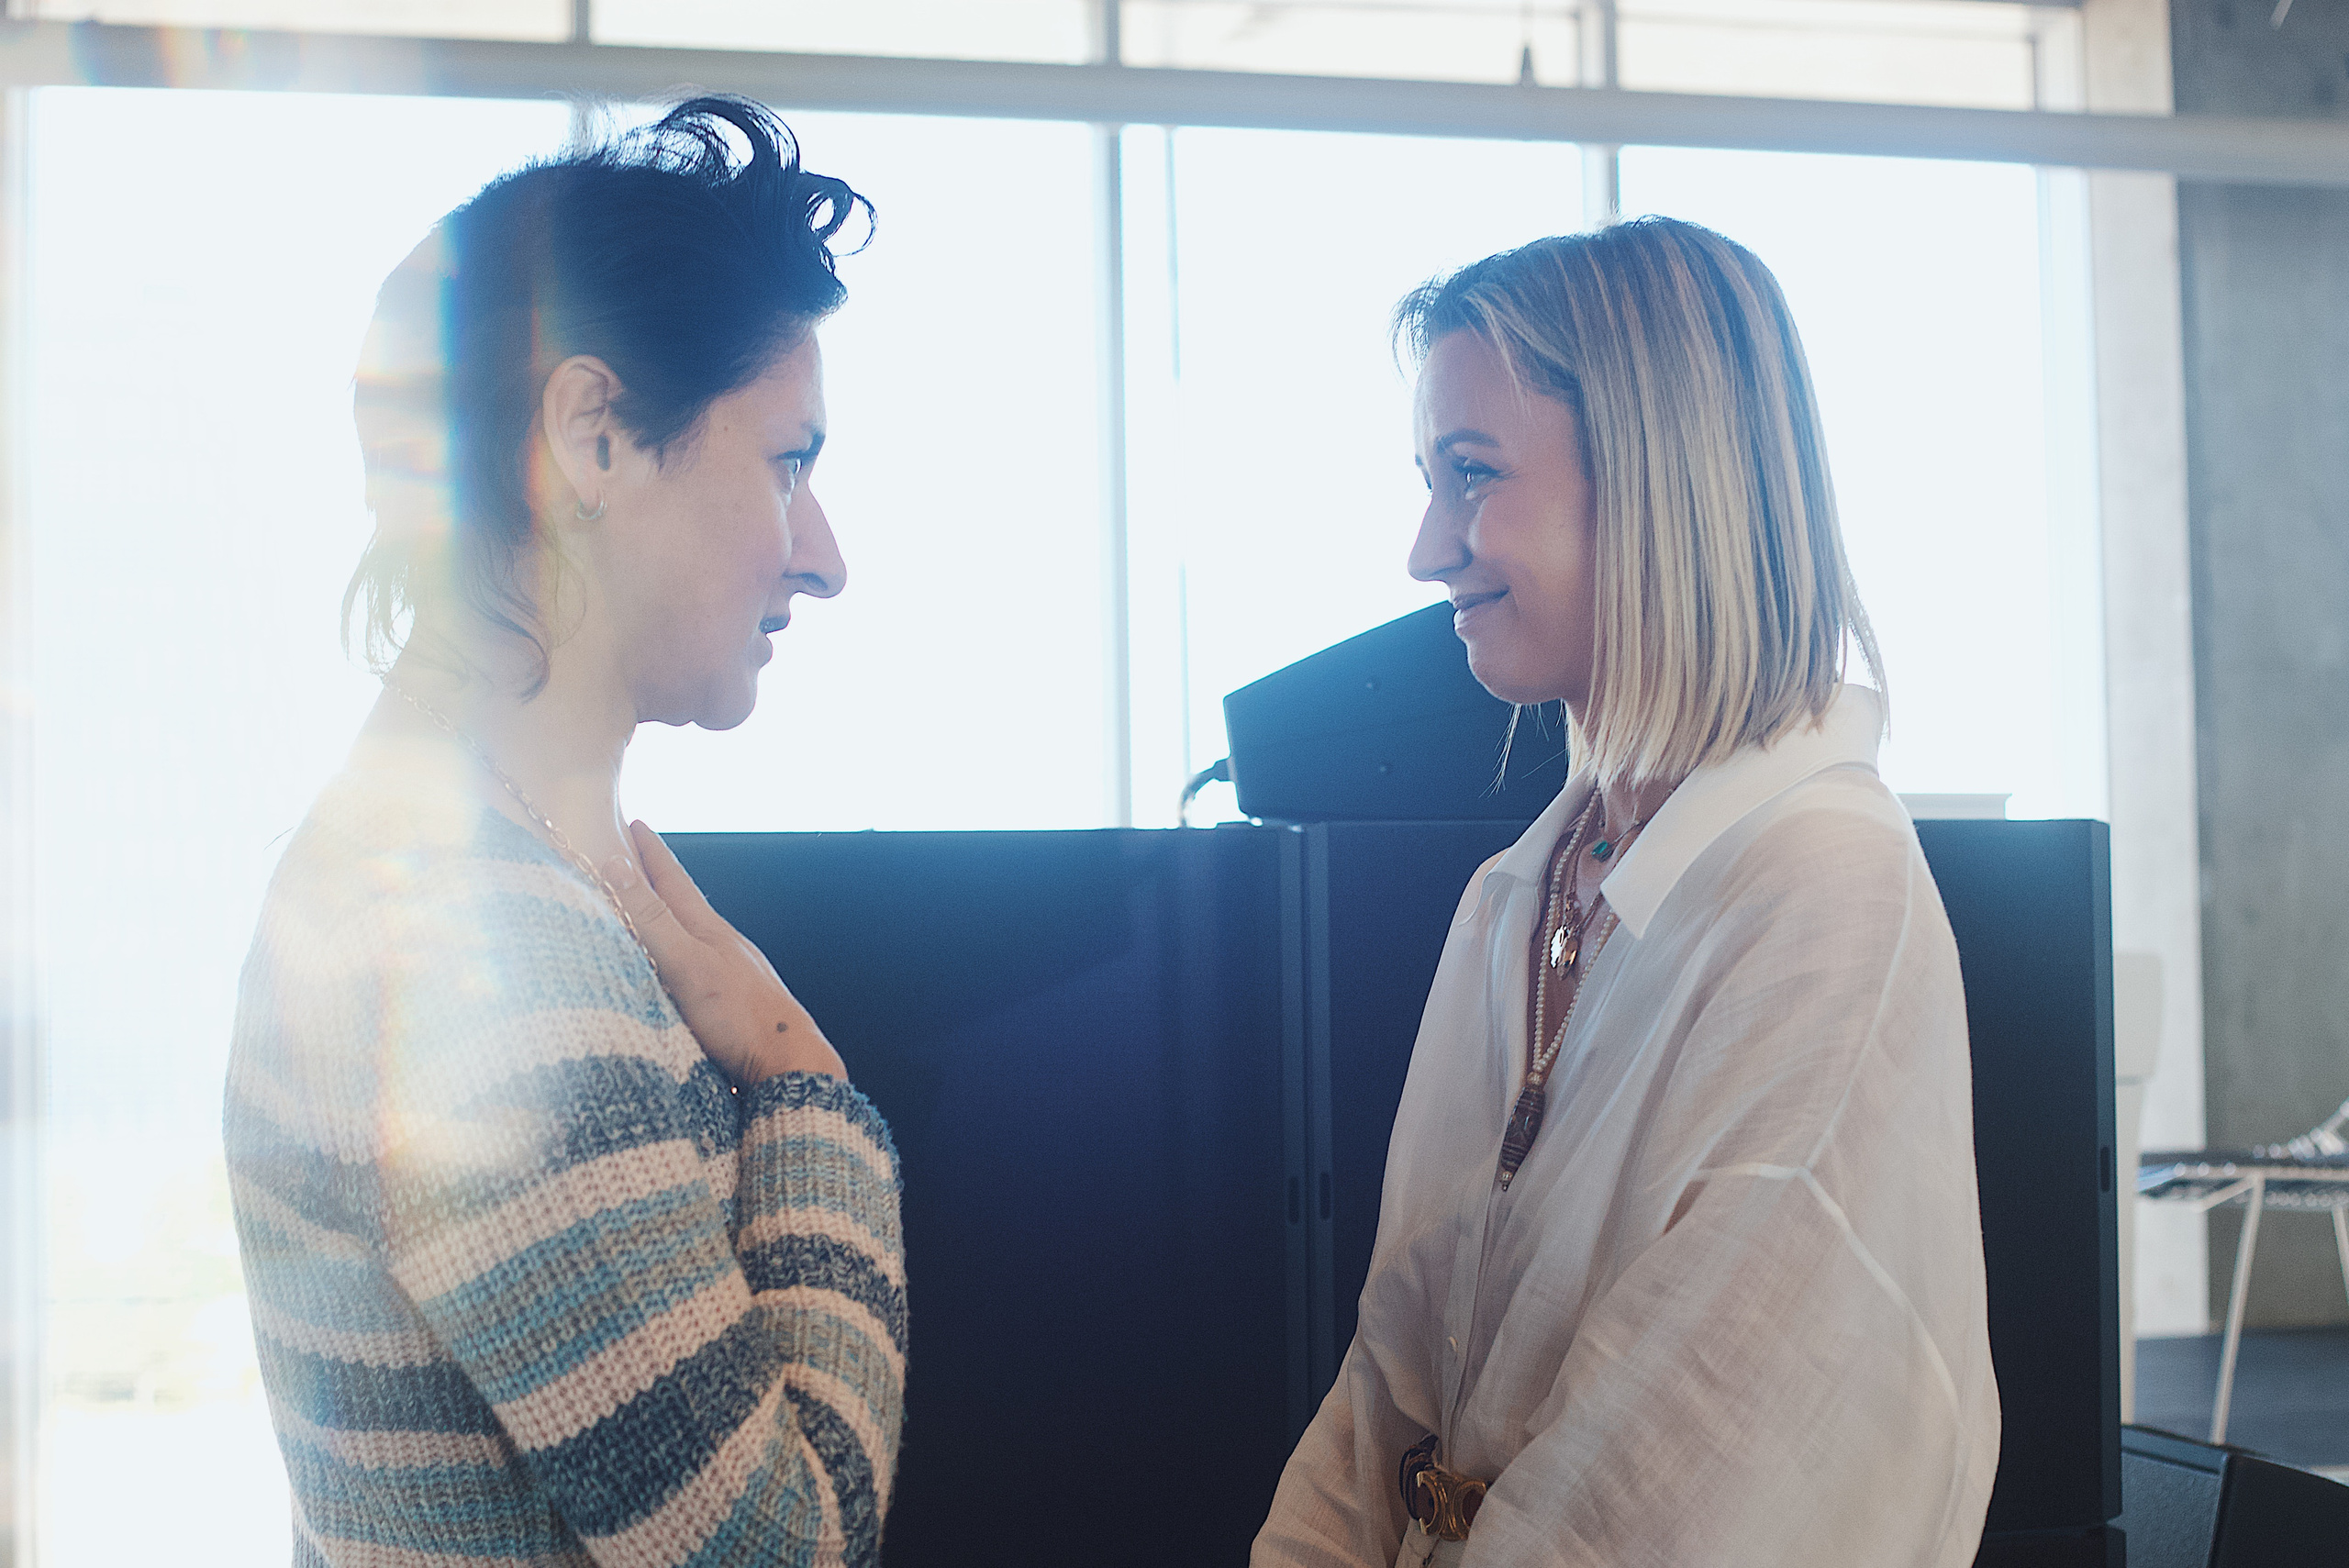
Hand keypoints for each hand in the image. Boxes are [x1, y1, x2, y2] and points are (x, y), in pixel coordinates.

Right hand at [604, 820, 846, 1085]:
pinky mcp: (727, 1006)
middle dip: (655, 880)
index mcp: (709, 930)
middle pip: (682, 904)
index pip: (672, 880)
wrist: (789, 1067)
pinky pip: (691, 967)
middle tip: (634, 856)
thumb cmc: (740, 1018)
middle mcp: (720, 947)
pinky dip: (672, 956)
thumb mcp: (688, 962)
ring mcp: (727, 975)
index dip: (650, 852)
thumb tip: (616, 867)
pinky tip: (670, 971)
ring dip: (663, 920)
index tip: (634, 824)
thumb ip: (652, 919)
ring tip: (646, 910)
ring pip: (688, 937)